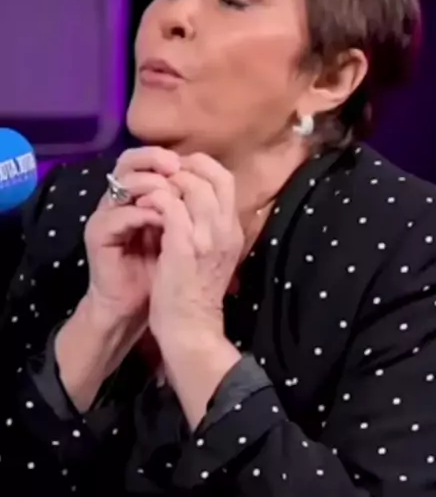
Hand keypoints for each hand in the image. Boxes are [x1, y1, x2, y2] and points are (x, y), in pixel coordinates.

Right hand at [83, 146, 180, 328]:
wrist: (136, 306)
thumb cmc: (162, 271)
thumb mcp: (183, 234)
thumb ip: (192, 207)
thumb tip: (215, 181)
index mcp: (138, 195)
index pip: (148, 159)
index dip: (170, 156)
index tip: (194, 163)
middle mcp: (119, 199)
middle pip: (129, 160)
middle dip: (155, 159)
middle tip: (176, 166)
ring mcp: (106, 214)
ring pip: (122, 182)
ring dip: (150, 184)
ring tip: (173, 193)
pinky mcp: (97, 233)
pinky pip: (119, 214)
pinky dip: (142, 213)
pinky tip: (161, 219)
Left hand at [136, 153, 243, 426]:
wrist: (190, 329)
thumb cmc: (194, 293)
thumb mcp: (212, 256)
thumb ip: (209, 227)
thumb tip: (192, 200)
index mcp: (233, 229)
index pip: (225, 179)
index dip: (200, 167)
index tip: (176, 172)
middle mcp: (226, 229)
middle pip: (213, 175)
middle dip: (182, 168)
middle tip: (159, 176)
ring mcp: (207, 236)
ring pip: (191, 184)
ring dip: (165, 182)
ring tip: (147, 191)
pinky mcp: (184, 246)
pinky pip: (170, 205)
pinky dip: (154, 199)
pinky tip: (141, 207)